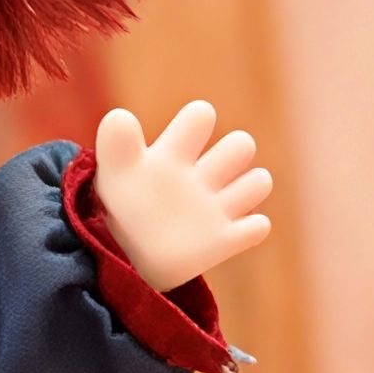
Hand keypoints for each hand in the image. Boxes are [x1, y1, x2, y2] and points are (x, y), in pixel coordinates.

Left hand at [93, 101, 271, 292]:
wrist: (118, 256)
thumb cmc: (115, 205)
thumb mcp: (113, 174)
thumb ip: (116, 144)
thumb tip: (120, 116)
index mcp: (174, 154)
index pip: (201, 117)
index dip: (200, 119)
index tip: (183, 143)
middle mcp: (200, 176)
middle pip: (242, 144)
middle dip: (236, 151)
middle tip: (208, 174)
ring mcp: (214, 209)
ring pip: (259, 182)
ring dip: (252, 186)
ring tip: (224, 201)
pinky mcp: (224, 241)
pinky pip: (257, 227)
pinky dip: (252, 228)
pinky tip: (227, 234)